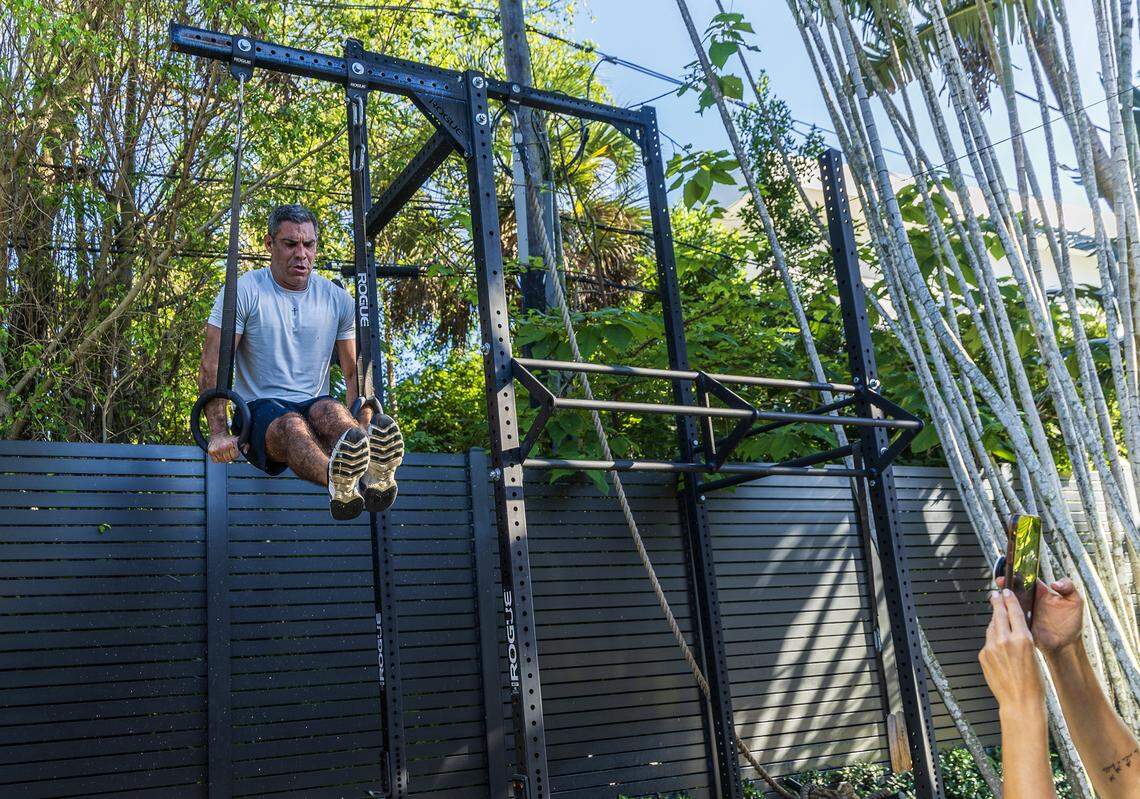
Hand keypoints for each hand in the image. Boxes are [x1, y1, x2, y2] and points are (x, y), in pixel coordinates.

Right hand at [208, 433, 242, 463]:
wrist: (218, 433)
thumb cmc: (229, 438)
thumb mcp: (239, 439)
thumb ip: (245, 445)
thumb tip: (245, 452)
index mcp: (230, 444)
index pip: (235, 456)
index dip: (235, 454)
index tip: (234, 451)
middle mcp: (223, 447)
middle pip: (229, 459)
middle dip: (230, 456)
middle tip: (229, 452)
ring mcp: (216, 450)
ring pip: (222, 460)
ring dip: (224, 458)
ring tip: (224, 453)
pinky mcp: (211, 452)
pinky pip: (215, 461)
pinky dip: (218, 459)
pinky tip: (219, 454)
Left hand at [979, 589, 1045, 711]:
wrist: (1020, 702)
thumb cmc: (1033, 683)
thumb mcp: (1033, 655)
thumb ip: (1021, 639)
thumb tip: (1012, 628)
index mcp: (1022, 639)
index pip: (1014, 612)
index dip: (1009, 599)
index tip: (1006, 591)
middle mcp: (1005, 641)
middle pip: (998, 614)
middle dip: (997, 603)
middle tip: (995, 595)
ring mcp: (992, 648)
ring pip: (992, 628)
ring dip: (995, 622)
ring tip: (997, 616)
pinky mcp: (984, 656)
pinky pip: (987, 642)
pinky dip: (992, 639)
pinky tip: (996, 642)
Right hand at [997, 575, 1083, 655]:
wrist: (1066, 644)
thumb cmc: (1071, 622)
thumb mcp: (1075, 601)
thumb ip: (1069, 587)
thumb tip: (1055, 583)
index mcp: (1040, 591)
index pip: (1027, 578)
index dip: (1018, 573)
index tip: (1012, 571)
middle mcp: (1029, 600)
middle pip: (1014, 587)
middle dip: (1006, 582)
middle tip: (1001, 580)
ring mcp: (1023, 611)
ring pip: (1009, 601)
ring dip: (1002, 596)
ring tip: (999, 594)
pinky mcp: (1020, 622)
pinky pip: (1009, 615)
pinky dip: (1003, 611)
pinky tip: (1000, 608)